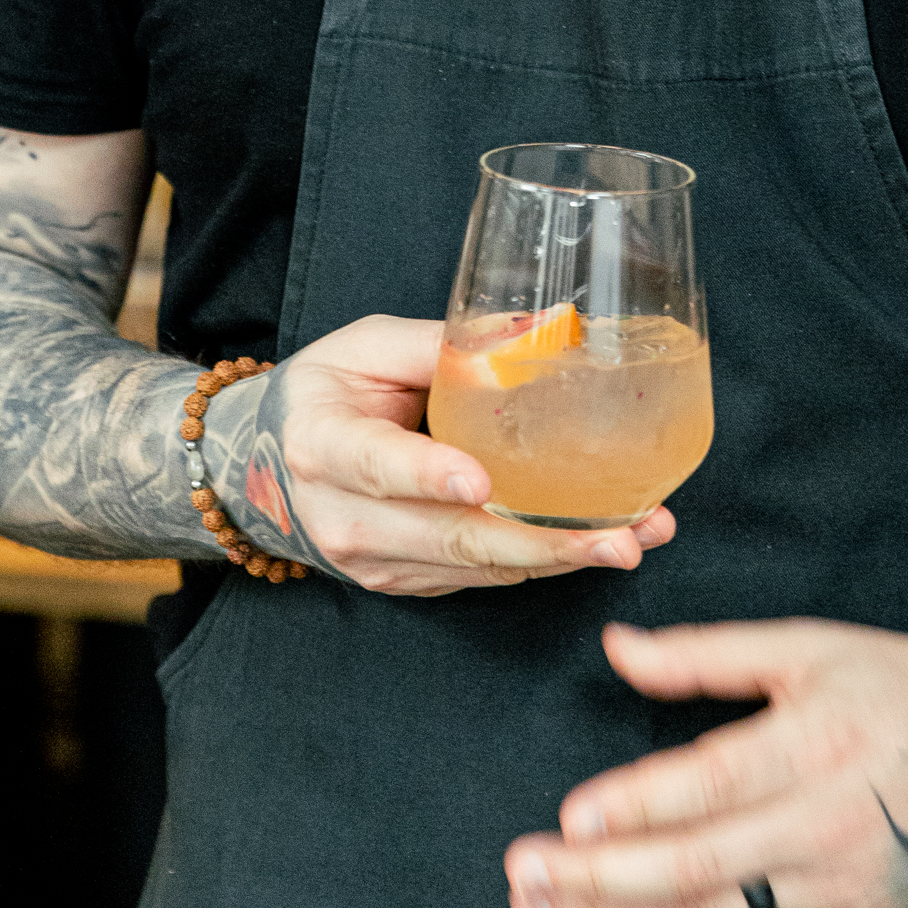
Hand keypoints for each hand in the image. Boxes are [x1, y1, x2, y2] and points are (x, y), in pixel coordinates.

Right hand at [240, 315, 674, 597]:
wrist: (274, 462)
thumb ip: (444, 342)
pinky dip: (536, 562)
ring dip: (559, 558)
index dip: (431, 476)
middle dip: (542, 542)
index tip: (481, 483)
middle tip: (618, 539)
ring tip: (634, 537)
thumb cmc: (329, 390)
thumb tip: (545, 325)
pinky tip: (593, 543)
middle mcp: (346, 517)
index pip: (382, 466)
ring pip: (475, 566)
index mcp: (327, 444)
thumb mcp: (368, 346)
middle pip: (450, 537)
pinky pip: (477, 577)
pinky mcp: (403, 582)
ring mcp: (374, 561)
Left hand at [503, 620, 907, 907]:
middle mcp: (825, 822)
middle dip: (600, 881)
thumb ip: (707, 655)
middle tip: (525, 877)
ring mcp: (834, 885)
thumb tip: (618, 649)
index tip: (569, 819)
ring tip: (547, 905)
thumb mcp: (809, 646)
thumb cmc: (902, 688)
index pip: (713, 784)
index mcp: (817, 739)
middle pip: (698, 868)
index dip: (639, 807)